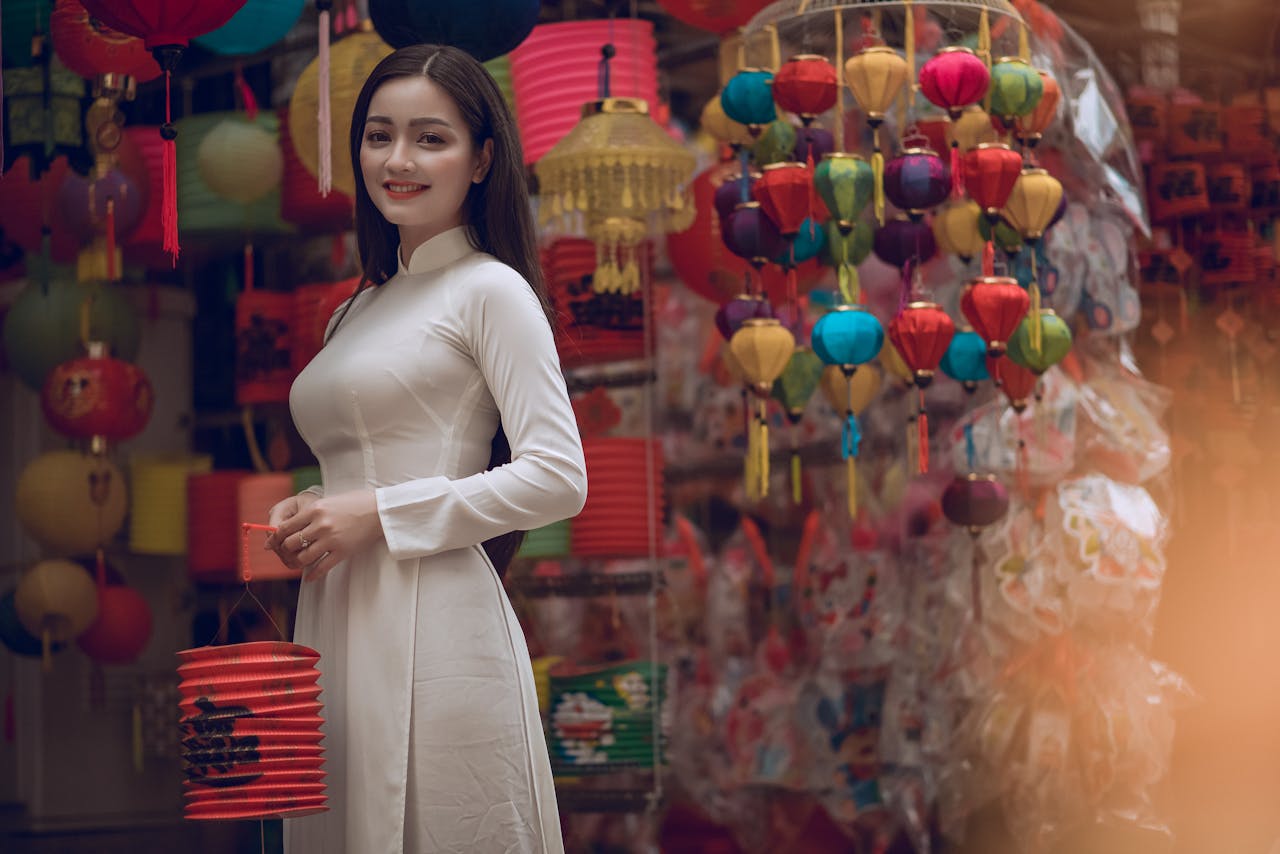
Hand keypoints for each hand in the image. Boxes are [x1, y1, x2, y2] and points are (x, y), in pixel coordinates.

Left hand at [268, 489, 383, 581]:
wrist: (380, 510)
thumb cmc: (355, 503)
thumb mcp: (328, 501)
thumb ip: (310, 513)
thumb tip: (290, 525)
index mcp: (315, 509)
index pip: (285, 527)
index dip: (276, 537)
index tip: (275, 541)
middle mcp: (320, 525)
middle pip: (290, 543)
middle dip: (286, 550)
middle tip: (288, 552)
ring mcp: (331, 540)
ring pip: (303, 558)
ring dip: (298, 562)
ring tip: (300, 562)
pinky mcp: (342, 552)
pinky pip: (321, 568)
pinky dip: (313, 575)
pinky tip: (309, 577)